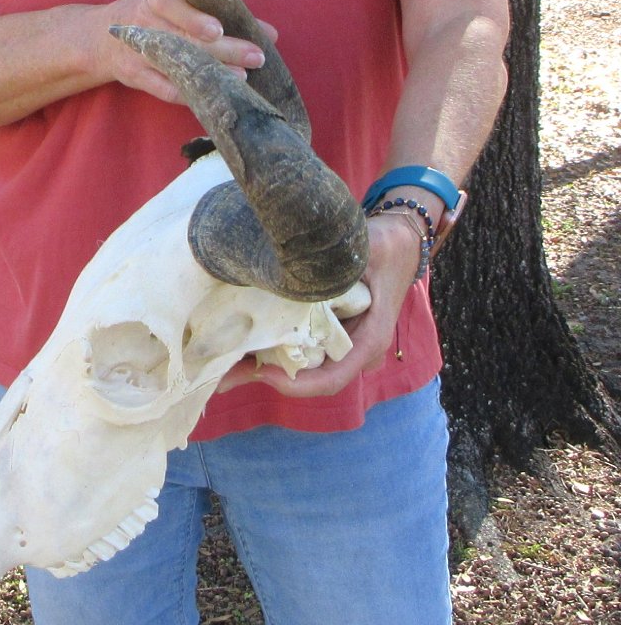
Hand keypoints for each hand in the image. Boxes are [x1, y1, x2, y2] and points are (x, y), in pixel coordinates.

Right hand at [101, 0, 276, 102]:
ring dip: (211, 74)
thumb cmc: (156, 16)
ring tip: (241, 78)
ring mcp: (139, 51)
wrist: (103, 38)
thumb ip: (223, 14)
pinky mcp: (137, 77)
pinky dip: (191, 95)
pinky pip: (166, 90)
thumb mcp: (181, 3)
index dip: (193, 18)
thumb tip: (270, 33)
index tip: (218, 29)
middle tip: (255, 57)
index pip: (172, 3)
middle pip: (185, 38)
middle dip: (223, 49)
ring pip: (177, 65)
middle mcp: (144, 21)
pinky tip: (215, 97)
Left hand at [217, 212, 421, 396]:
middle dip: (265, 377)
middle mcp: (355, 351)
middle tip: (222, 375)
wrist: (401, 241)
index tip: (261, 373)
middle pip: (309, 378)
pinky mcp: (329, 334)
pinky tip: (241, 340)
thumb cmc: (386, 247)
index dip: (295, 383)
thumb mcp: (364, 252)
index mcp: (369, 340)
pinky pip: (300, 350)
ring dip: (263, 365)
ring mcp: (342, 345)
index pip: (331, 379)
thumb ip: (333, 265)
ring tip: (222, 360)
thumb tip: (291, 268)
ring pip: (301, 367)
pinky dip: (271, 348)